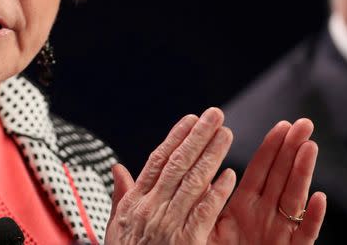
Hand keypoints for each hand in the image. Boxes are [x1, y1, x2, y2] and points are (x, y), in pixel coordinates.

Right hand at [104, 108, 235, 243]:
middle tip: (215, 115)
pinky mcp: (186, 241)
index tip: (191, 119)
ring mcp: (167, 224)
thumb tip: (117, 167)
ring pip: (192, 182)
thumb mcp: (117, 227)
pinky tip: (229, 176)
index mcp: (134, 203)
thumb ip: (121, 195)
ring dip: (211, 155)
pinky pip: (203, 212)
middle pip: (176, 164)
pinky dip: (216, 193)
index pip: (157, 161)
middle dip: (197, 136)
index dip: (175, 138)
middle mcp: (149, 209)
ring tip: (227, 135)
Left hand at [207, 119, 325, 244]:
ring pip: (293, 198)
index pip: (259, 172)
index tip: (281, 125)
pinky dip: (311, 217)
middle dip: (291, 150)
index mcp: (242, 207)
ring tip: (309, 147)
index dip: (270, 149)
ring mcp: (278, 234)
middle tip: (303, 124)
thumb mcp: (203, 224)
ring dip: (302, 173)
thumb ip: (200, 199)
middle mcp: (263, 216)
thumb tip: (193, 170)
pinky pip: (303, 234)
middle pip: (281, 178)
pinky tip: (317, 198)